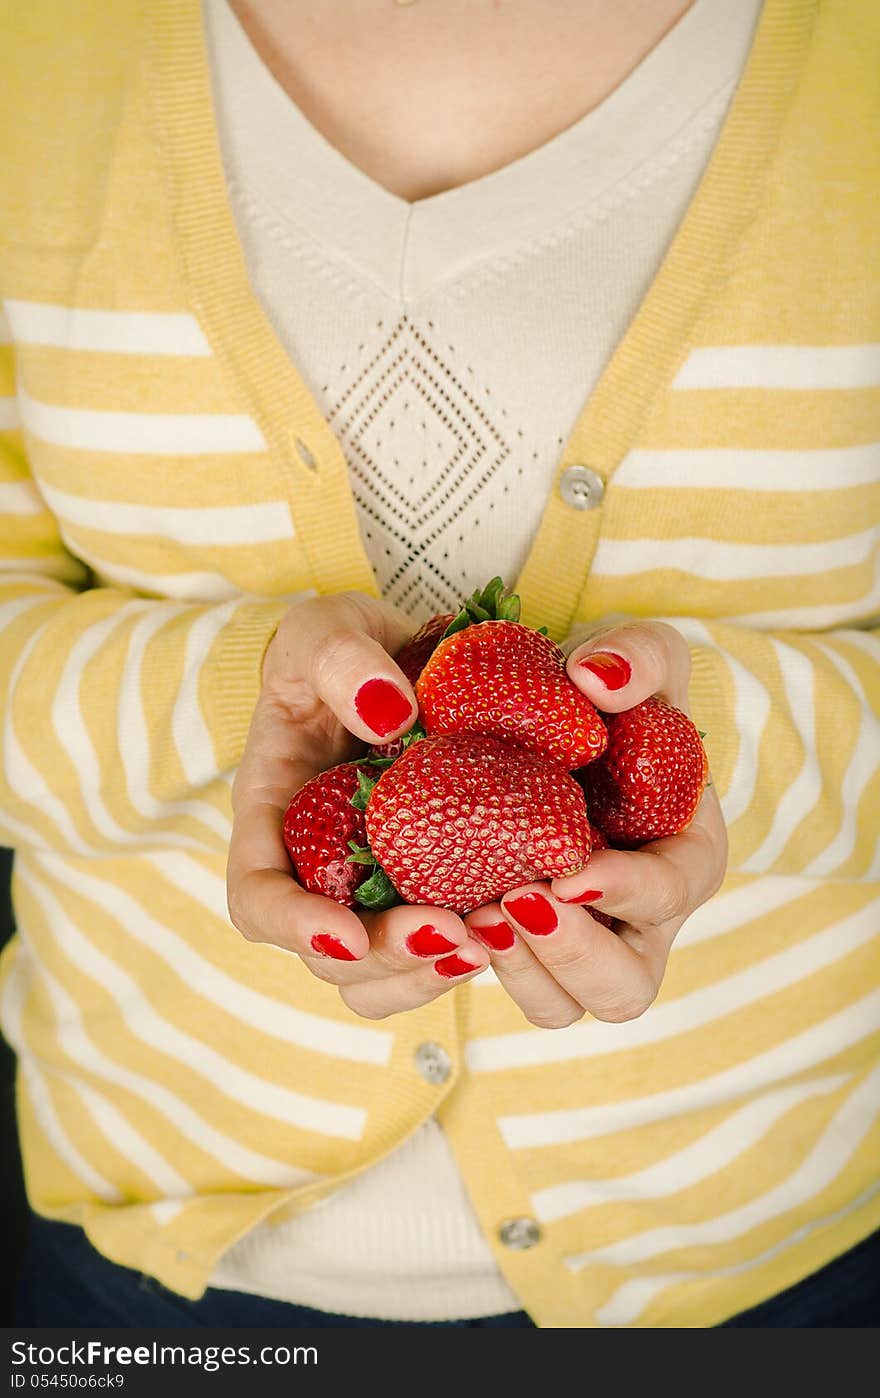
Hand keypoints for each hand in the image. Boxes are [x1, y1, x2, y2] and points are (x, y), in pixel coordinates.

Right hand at [227, 592, 488, 1019]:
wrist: (396, 662)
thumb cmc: (340, 649)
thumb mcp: (326, 630)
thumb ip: (340, 659)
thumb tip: (388, 714)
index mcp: (273, 819)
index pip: (258, 898)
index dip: (294, 928)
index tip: (349, 933)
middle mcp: (315, 871)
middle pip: (331, 955)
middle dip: (388, 956)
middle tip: (457, 933)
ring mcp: (369, 890)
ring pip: (380, 974)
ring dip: (428, 974)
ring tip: (489, 942)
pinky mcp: (424, 889)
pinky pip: (433, 950)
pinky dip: (466, 954)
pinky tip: (514, 928)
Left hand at [463, 621, 727, 1026]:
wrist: (548, 719)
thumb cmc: (609, 691)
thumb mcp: (639, 653)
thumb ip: (639, 655)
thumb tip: (597, 679)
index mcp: (681, 856)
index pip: (672, 894)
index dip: (628, 892)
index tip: (570, 872)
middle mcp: (634, 920)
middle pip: (623, 988)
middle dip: (570, 956)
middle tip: (514, 899)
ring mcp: (572, 941)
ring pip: (557, 1005)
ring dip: (516, 971)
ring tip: (467, 915)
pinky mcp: (509, 941)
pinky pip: (490, 984)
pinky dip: (456, 967)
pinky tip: (425, 918)